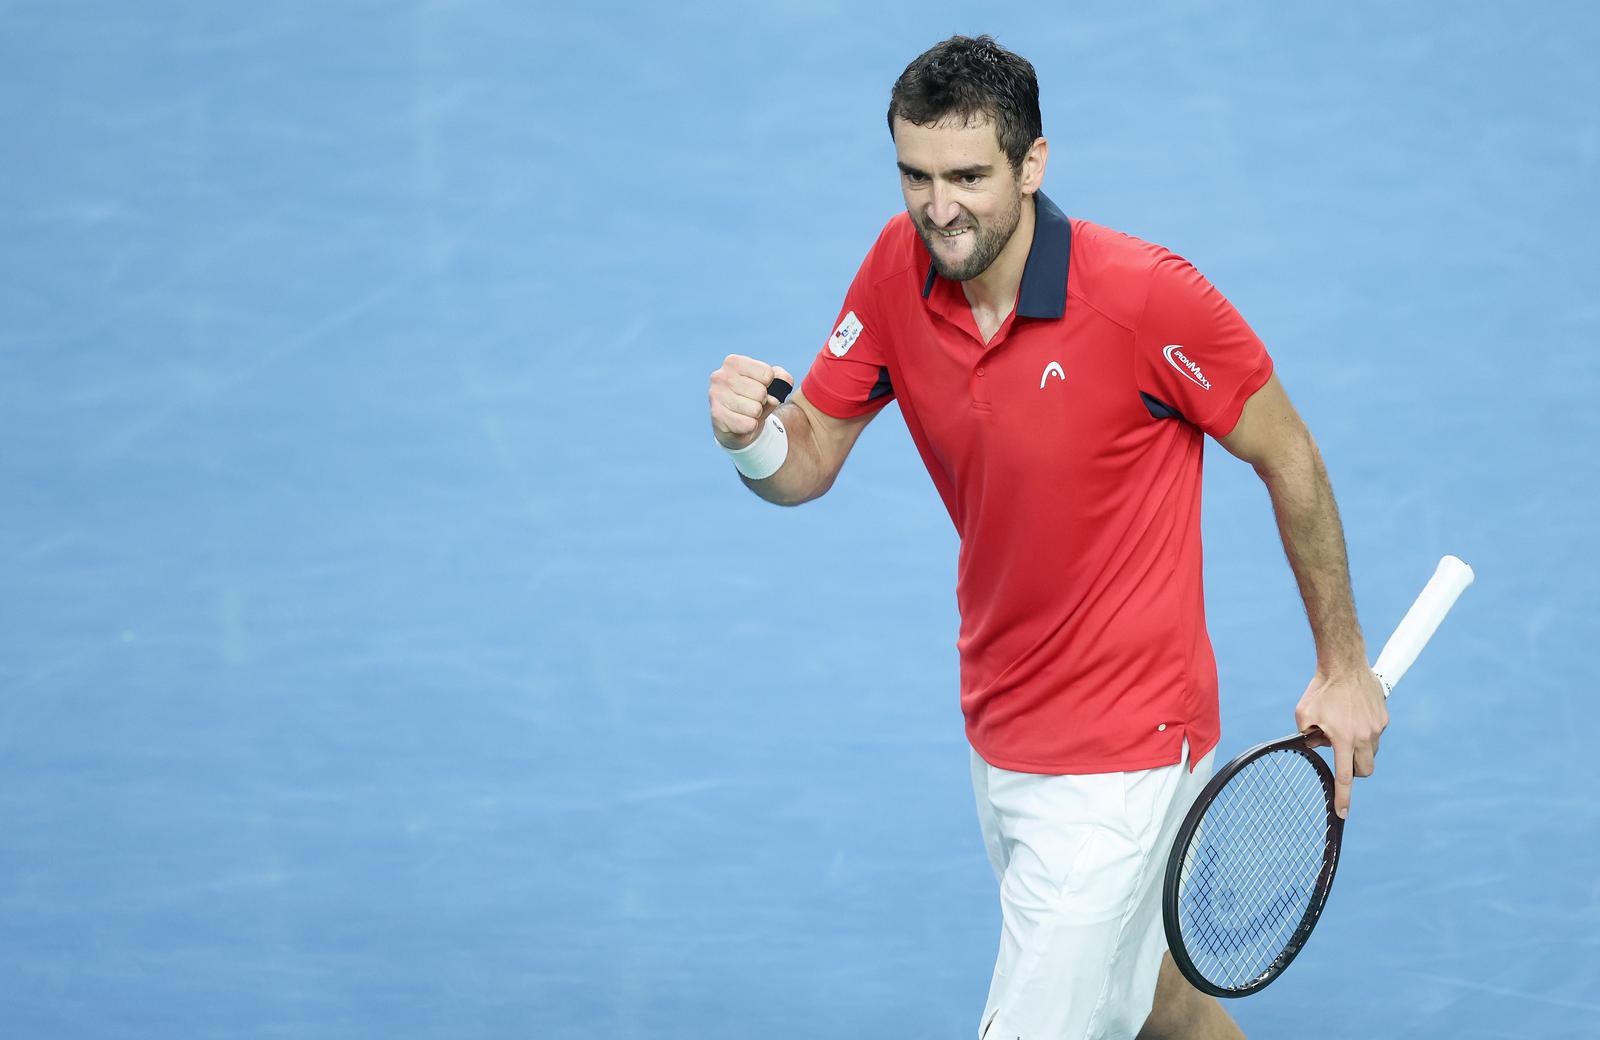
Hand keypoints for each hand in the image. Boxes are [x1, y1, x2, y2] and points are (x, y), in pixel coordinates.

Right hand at [708, 355, 792, 449]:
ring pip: (755, 409)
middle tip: (752, 402)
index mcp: (733, 362)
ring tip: (746, 412)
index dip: (770, 385)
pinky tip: (742, 422)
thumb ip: (782, 379)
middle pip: (761, 392)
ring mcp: (716, 396)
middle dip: (762, 401)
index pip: (767, 374)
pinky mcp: (717, 416)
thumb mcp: (772, 384)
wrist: (737, 424)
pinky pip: (748, 424)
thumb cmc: (755, 398)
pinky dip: (751, 426)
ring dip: (756, 414)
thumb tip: (775, 397)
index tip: (760, 387)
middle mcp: (720, 376)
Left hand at [1294, 669, 1387, 818]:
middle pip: (1365, 770)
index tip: (1343, 813)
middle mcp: (1365, 736)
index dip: (1343, 797)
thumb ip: (1306, 736)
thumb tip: (1317, 746)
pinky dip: (1364, 733)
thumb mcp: (1303, 714)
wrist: (1345, 664)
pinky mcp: (1384, 718)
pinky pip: (1375, 734)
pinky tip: (1353, 716)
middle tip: (1341, 758)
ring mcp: (1377, 727)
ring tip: (1344, 728)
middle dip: (1355, 771)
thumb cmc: (1320, 689)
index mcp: (1344, 738)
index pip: (1344, 776)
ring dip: (1359, 750)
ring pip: (1371, 752)